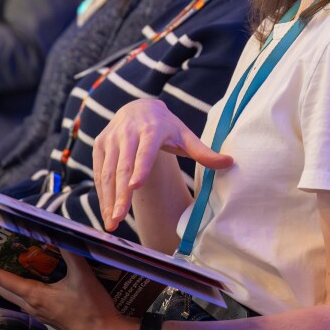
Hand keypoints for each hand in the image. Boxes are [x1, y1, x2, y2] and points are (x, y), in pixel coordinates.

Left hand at [0, 249, 138, 329]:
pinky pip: (23, 299)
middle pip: (0, 288)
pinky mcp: (45, 316)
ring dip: (3, 278)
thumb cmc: (92, 307)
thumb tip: (59, 231)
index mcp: (34, 295)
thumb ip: (71, 251)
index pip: (0, 279)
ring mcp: (37, 313)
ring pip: (11, 295)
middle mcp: (30, 305)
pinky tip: (28, 275)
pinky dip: (17, 285)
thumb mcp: (83, 275)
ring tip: (4, 260)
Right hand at [92, 99, 233, 231]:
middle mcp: (128, 133)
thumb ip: (203, 152)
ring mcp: (111, 138)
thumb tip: (229, 163)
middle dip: (120, 194)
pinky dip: (101, 194)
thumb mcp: (184, 135)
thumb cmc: (165, 126)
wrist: (137, 107)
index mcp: (151, 129)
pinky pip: (99, 173)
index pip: (145, 151)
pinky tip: (106, 212)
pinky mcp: (100, 145)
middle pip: (123, 166)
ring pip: (108, 172)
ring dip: (108, 199)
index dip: (140, 168)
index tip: (135, 186)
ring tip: (111, 223)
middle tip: (119, 218)